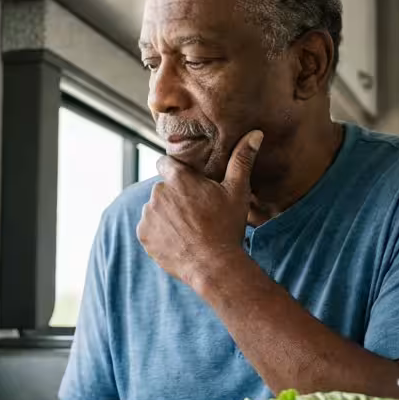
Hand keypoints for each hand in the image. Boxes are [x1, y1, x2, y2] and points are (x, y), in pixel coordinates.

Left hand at [138, 129, 262, 286]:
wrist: (214, 266)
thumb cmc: (227, 226)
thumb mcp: (237, 191)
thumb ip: (242, 159)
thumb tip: (255, 133)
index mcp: (178, 178)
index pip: (165, 163)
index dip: (177, 172)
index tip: (188, 185)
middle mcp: (158, 192)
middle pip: (162, 188)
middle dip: (174, 196)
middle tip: (195, 212)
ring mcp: (148, 215)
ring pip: (155, 208)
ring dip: (166, 214)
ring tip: (188, 229)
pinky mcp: (143, 235)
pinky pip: (149, 228)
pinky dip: (159, 232)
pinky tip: (178, 240)